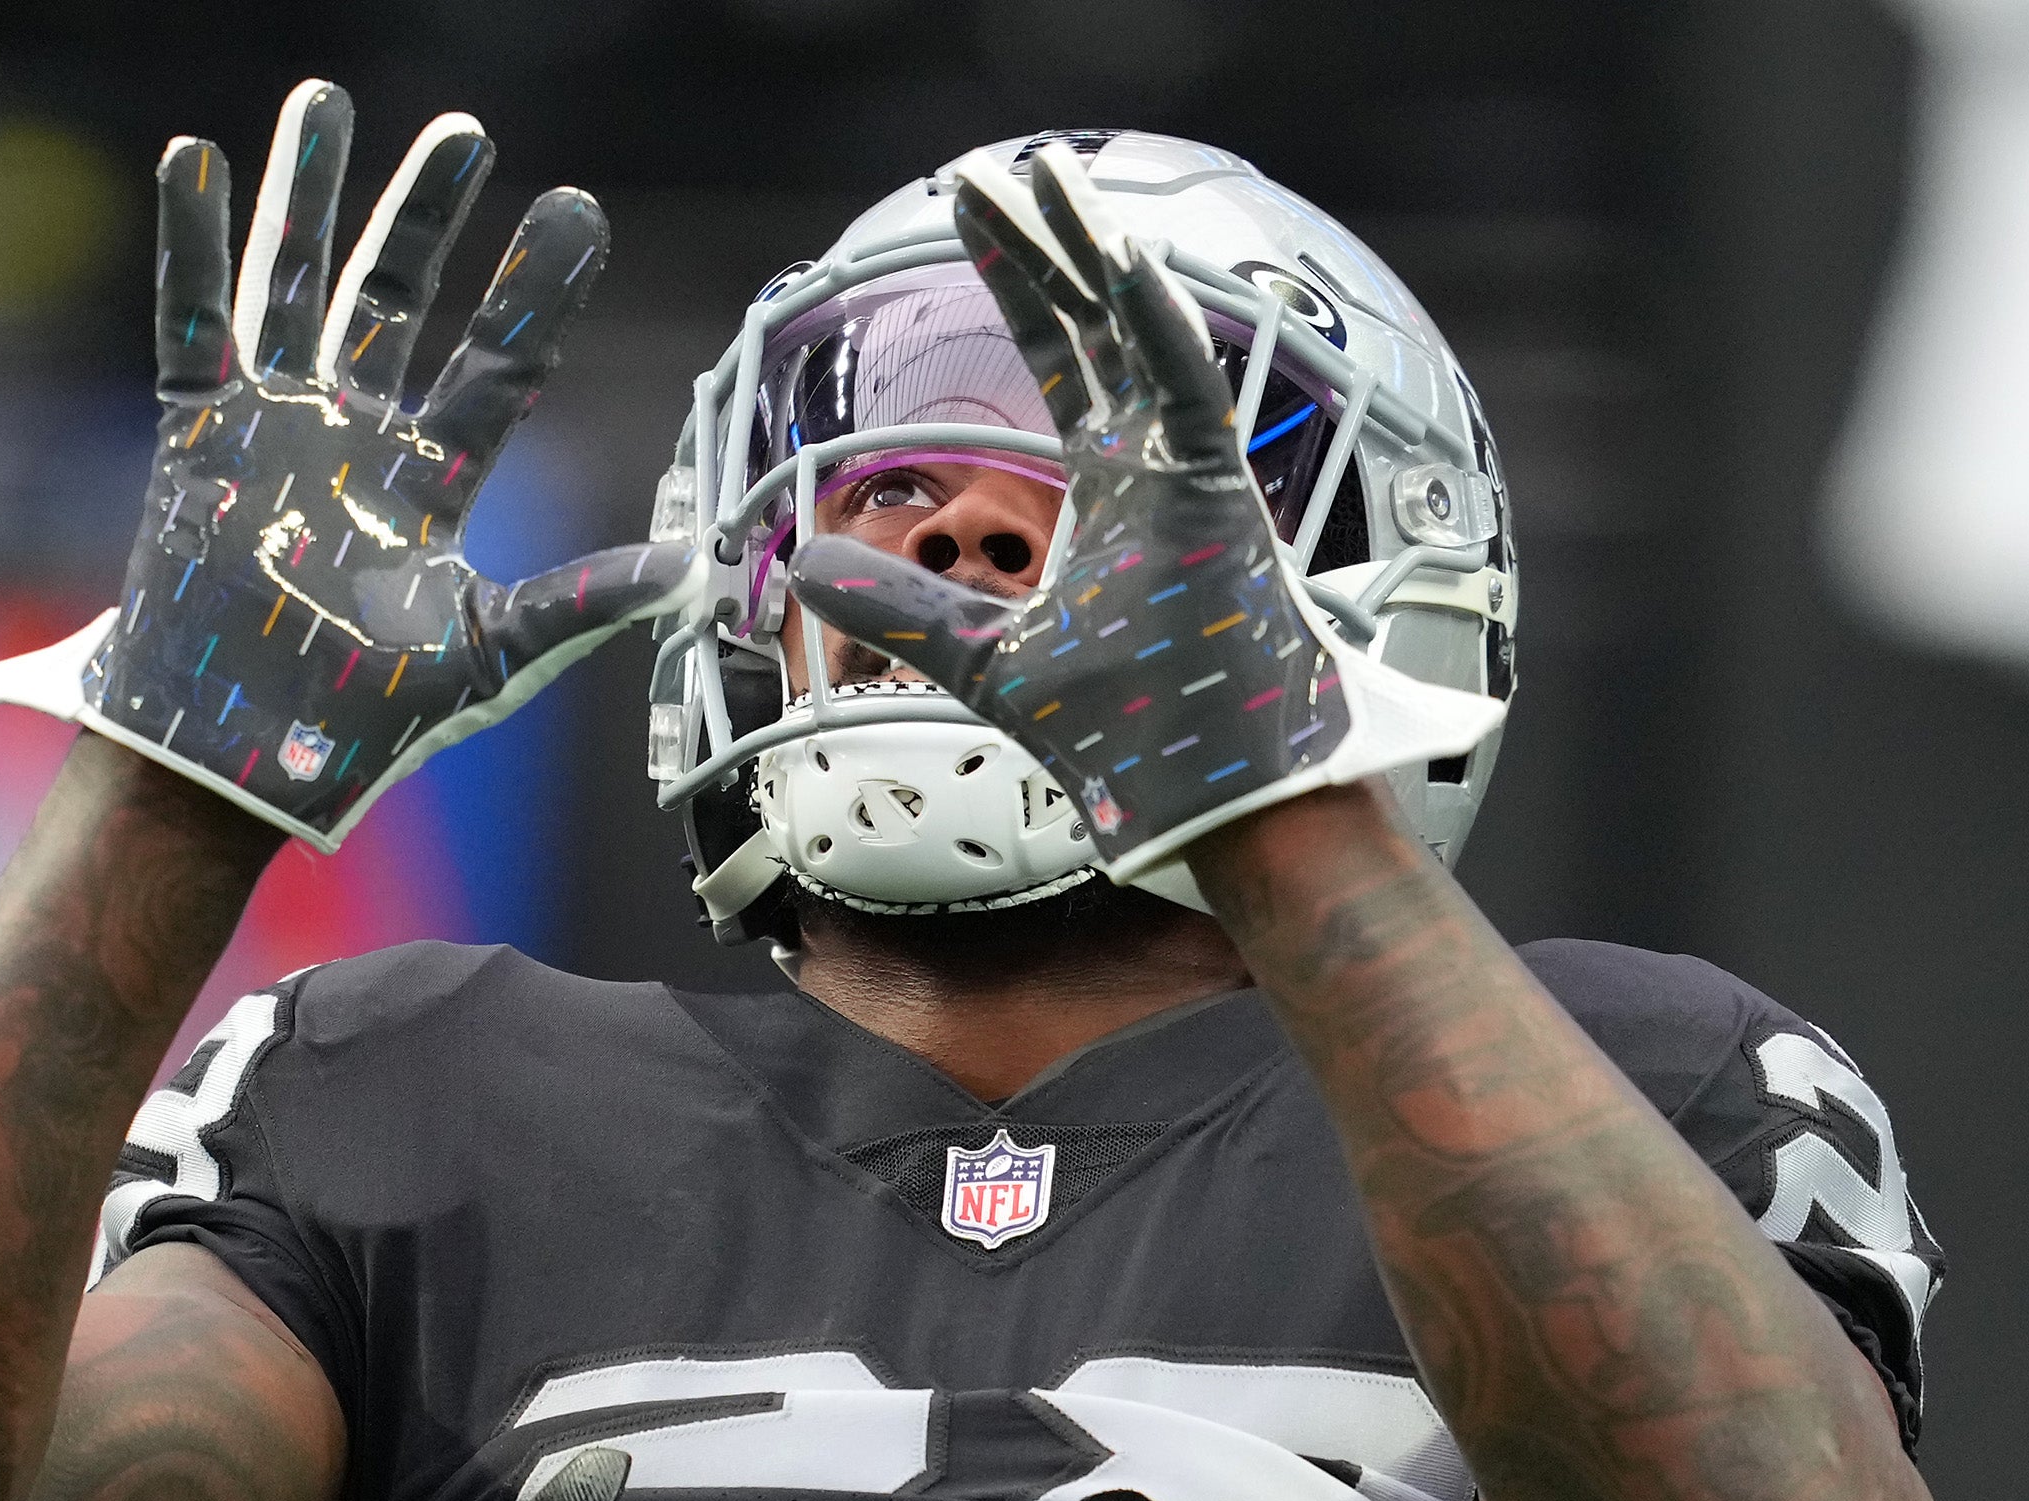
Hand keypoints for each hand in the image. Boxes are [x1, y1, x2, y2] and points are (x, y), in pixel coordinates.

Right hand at [0, 84, 690, 848]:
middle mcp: (356, 440)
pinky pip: (193, 327)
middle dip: (425, 215)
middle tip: (463, 132)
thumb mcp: (489, 657)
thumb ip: (581, 606)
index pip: (497, 365)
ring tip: (324, 101)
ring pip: (295, 289)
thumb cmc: (364, 726)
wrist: (242, 762)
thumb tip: (694, 574)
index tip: (579, 211)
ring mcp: (274, 432)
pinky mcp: (197, 443)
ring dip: (307, 197)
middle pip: (394, 301)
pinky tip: (198, 162)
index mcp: (431, 482)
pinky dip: (193, 247)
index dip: (535, 289)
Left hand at [786, 144, 1499, 875]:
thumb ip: (906, 609)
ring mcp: (1193, 476)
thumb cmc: (1135, 737)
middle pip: (1094, 328)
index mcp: (1114, 490)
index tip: (969, 217)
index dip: (1016, 284)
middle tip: (991, 174)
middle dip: (1042, 246)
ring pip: (1143, 334)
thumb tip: (806, 565)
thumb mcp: (987, 661)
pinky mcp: (1221, 498)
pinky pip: (1191, 391)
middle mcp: (1156, 467)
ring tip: (1047, 180)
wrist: (1213, 799)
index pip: (1058, 358)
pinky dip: (1155, 327)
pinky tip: (1115, 263)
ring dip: (1093, 255)